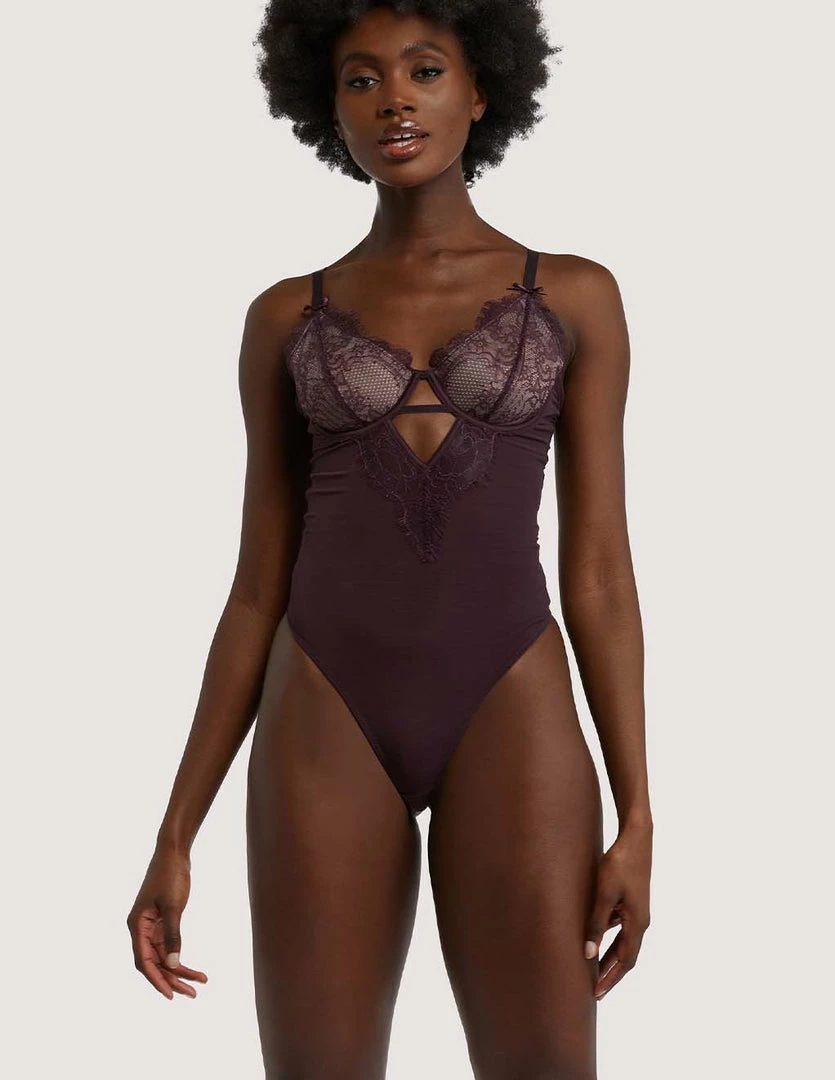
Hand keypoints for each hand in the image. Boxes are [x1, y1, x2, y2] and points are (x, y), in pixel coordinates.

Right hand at [126, 842, 207, 999]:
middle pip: (154, 963)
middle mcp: (140, 929)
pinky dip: (180, 957)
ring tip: (198, 985)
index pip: (144, 961)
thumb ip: (173, 935)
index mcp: (136, 926)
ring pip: (163, 957)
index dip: (157, 980)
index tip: (171, 995)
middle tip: (192, 994)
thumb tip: (174, 964)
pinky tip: (192, 969)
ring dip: (178, 971)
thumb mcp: (173, 906)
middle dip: (172, 980)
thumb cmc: (170, 875)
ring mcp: (151, 927)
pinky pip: (169, 947)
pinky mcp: (161, 922)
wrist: (174, 853)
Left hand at [583, 820, 651, 1000]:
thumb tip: (588, 953)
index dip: (611, 979)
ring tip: (591, 968)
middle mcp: (641, 920)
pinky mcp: (630, 900)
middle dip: (610, 972)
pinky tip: (594, 935)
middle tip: (594, 990)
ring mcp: (636, 910)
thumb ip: (596, 923)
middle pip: (626, 955)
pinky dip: (608, 935)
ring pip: (622, 941)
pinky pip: (619, 926)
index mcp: (638, 923)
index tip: (597, 994)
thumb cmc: (620, 864)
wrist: (636, 837)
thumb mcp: (604, 894)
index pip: (626, 961)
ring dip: (608, 955)